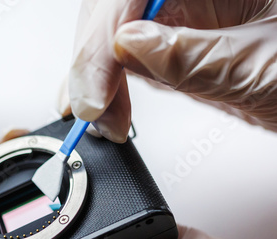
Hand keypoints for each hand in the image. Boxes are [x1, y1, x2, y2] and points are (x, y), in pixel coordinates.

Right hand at [69, 0, 276, 141]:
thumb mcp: (268, 68)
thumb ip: (194, 57)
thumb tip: (129, 47)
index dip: (104, 37)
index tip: (96, 96)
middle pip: (114, 5)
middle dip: (94, 57)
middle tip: (94, 111)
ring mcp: (186, 9)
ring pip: (114, 28)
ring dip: (94, 71)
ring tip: (94, 113)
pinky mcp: (180, 38)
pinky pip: (129, 50)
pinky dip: (109, 79)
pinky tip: (101, 101)